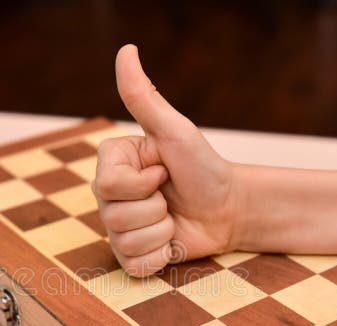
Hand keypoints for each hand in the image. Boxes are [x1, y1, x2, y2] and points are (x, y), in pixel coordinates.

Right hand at [92, 44, 240, 276]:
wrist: (229, 208)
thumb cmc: (203, 166)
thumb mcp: (174, 130)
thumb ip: (144, 96)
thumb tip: (126, 49)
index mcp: (111, 166)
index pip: (107, 186)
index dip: (143, 183)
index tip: (163, 170)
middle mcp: (108, 198)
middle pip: (114, 217)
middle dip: (156, 208)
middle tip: (170, 196)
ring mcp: (118, 229)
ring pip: (127, 242)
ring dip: (162, 231)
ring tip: (173, 217)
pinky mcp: (133, 257)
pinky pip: (136, 265)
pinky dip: (161, 255)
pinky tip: (171, 240)